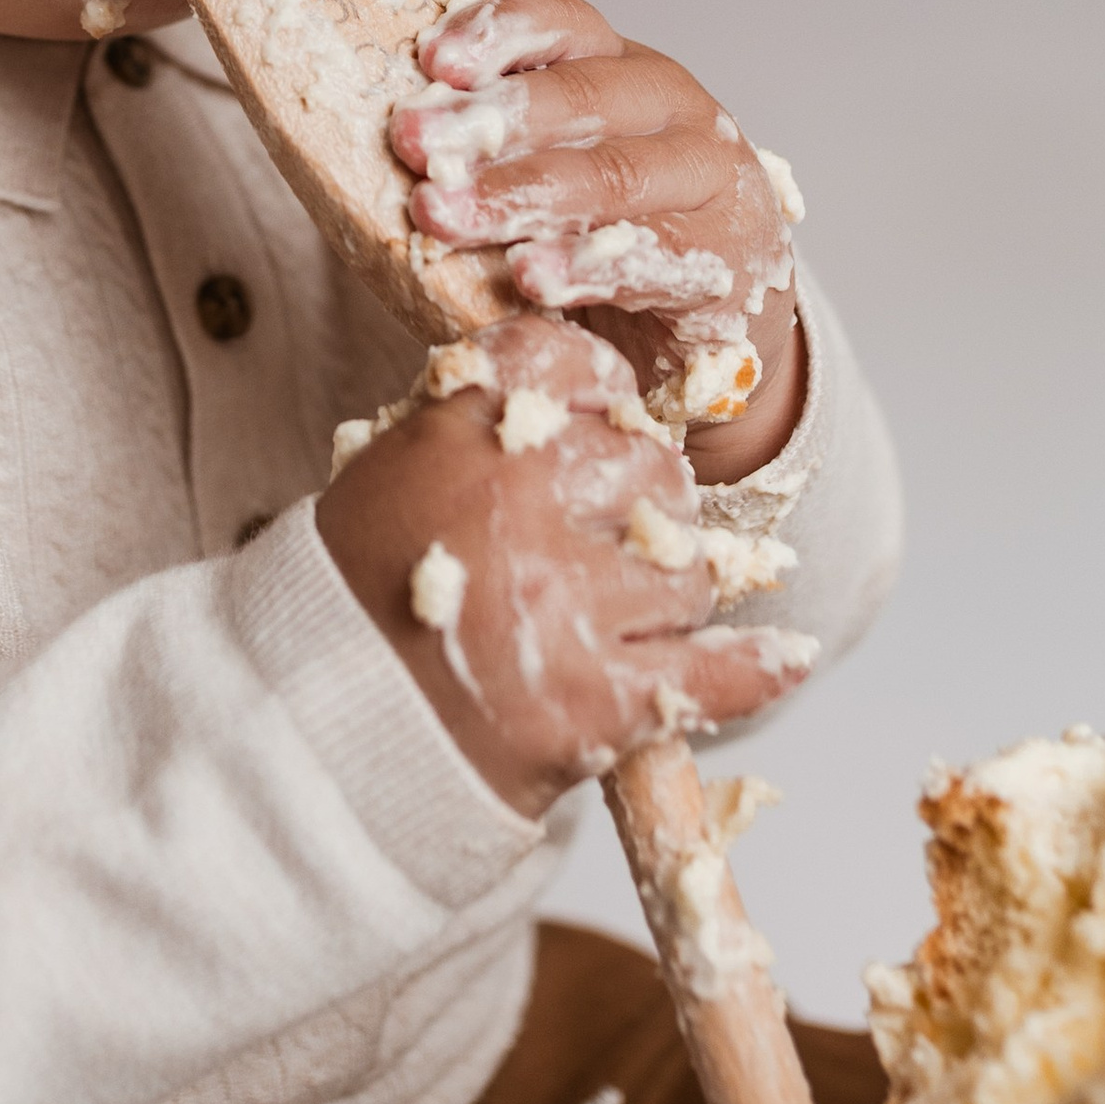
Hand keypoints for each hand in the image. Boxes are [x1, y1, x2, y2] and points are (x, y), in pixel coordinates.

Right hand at [314, 318, 814, 820]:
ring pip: (690, 568)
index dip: (599, 389)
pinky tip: (783, 654)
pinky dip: (757, 666)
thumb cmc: (351, 605)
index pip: (567, 365)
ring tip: (624, 618)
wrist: (322, 738)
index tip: (605, 414)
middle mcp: (520, 506)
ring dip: (672, 593)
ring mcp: (565, 605)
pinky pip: (717, 672)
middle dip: (645, 503)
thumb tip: (571, 390)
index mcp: (458, 438)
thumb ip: (471, 423)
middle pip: (651, 468)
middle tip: (613, 540)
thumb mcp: (386, 477)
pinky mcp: (600, 701)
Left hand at [390, 0, 804, 488]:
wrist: (716, 310)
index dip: (498, 31)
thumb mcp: (554, 160)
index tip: (430, 60)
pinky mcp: (722, 261)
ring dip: (519, 194)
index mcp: (618, 63)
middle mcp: (670, 107)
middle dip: (487, 121)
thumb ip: (489, 140)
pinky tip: (531, 276)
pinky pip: (651, 258)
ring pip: (610, 175)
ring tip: (444, 216)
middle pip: (580, 97)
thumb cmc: (606, 221)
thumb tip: (378, 132)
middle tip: (412, 146)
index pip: (562, 20)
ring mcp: (704, 181)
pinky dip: (585, 266)